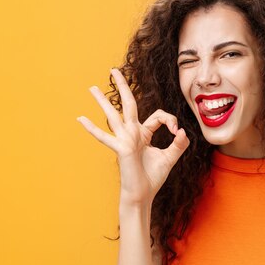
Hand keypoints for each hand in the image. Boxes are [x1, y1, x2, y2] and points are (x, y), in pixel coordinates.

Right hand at [77, 68, 189, 206]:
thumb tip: (184, 132)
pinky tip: (80, 119)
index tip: (177, 132)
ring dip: (102, 101)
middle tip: (113, 70)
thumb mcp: (170, 158)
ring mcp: (124, 140)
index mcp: (143, 133)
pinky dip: (92, 128)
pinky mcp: (121, 149)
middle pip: (127, 104)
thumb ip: (179, 144)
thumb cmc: (152, 178)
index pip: (157, 116)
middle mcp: (132, 133)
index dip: (170, 120)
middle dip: (122, 86)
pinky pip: (105, 137)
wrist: (142, 195)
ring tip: (91, 88)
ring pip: (113, 115)